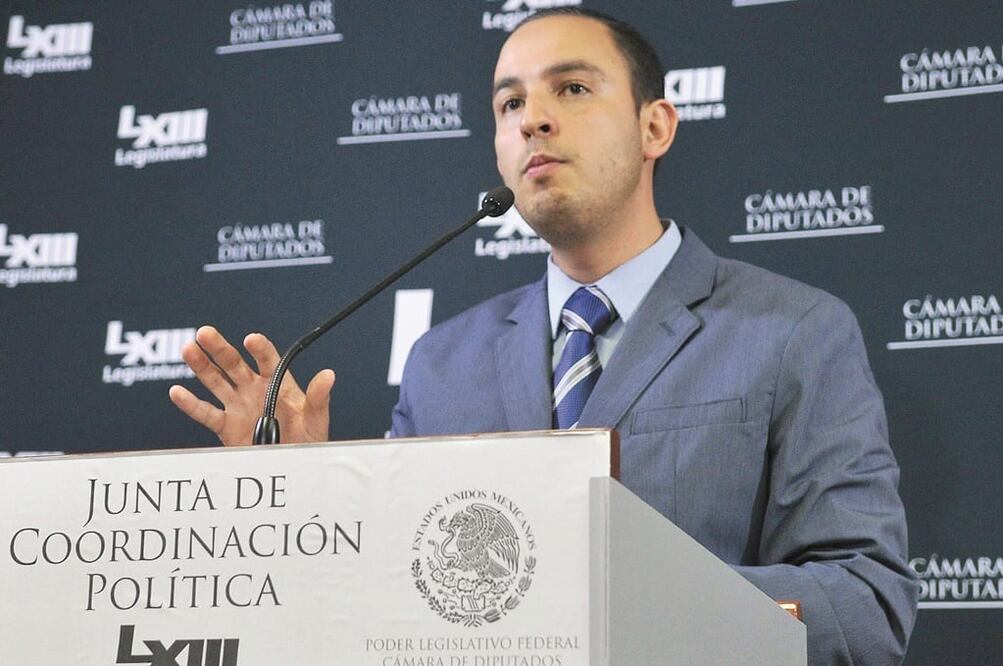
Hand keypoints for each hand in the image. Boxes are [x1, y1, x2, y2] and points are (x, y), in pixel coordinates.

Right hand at [168, 326, 334, 445]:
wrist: (295, 464)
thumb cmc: (308, 438)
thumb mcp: (317, 417)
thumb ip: (319, 397)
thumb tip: (329, 375)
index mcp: (277, 382)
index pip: (266, 360)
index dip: (259, 349)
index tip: (252, 340)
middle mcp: (254, 389)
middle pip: (233, 363)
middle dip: (219, 348)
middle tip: (205, 332)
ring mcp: (238, 405)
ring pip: (216, 381)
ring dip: (201, 366)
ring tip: (188, 349)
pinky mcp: (226, 426)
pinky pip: (206, 413)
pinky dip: (190, 404)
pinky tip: (177, 392)